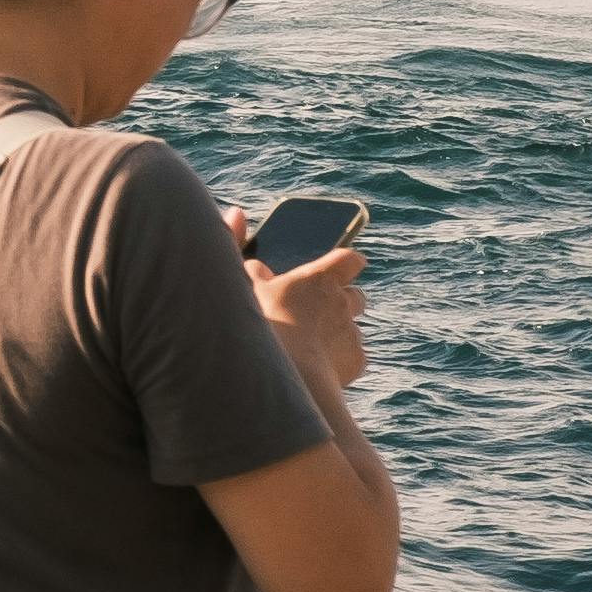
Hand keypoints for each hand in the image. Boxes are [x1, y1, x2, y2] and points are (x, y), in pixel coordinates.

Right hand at [250, 238, 367, 395]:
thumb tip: (238, 212)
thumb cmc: (262, 326)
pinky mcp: (356, 362)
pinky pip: (353, 358)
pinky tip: (317, 367)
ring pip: (352, 328)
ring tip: (311, 344)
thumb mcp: (241, 282)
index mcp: (319, 278)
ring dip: (338, 333)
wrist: (288, 378)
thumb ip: (236, 242)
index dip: (347, 261)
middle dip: (343, 301)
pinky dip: (340, 360)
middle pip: (356, 296)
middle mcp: (342, 303)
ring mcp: (351, 333)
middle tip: (317, 310)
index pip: (349, 259)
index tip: (343, 264)